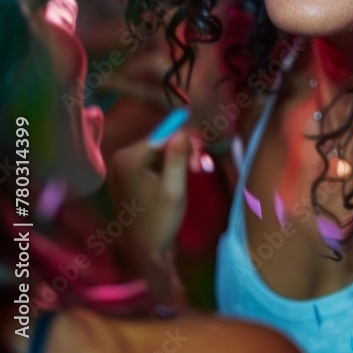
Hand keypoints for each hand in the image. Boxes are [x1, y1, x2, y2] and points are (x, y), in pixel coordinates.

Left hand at [108, 129, 190, 304]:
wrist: (145, 251)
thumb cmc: (160, 221)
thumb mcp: (174, 189)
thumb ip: (178, 158)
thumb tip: (185, 130)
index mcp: (129, 158)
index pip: (165, 134)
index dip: (188, 141)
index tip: (202, 158)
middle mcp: (122, 156)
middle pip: (162, 139)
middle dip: (185, 149)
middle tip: (200, 167)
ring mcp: (123, 165)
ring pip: (160, 148)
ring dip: (180, 156)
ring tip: (195, 171)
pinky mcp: (128, 173)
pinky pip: (154, 158)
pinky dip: (170, 163)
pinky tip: (182, 174)